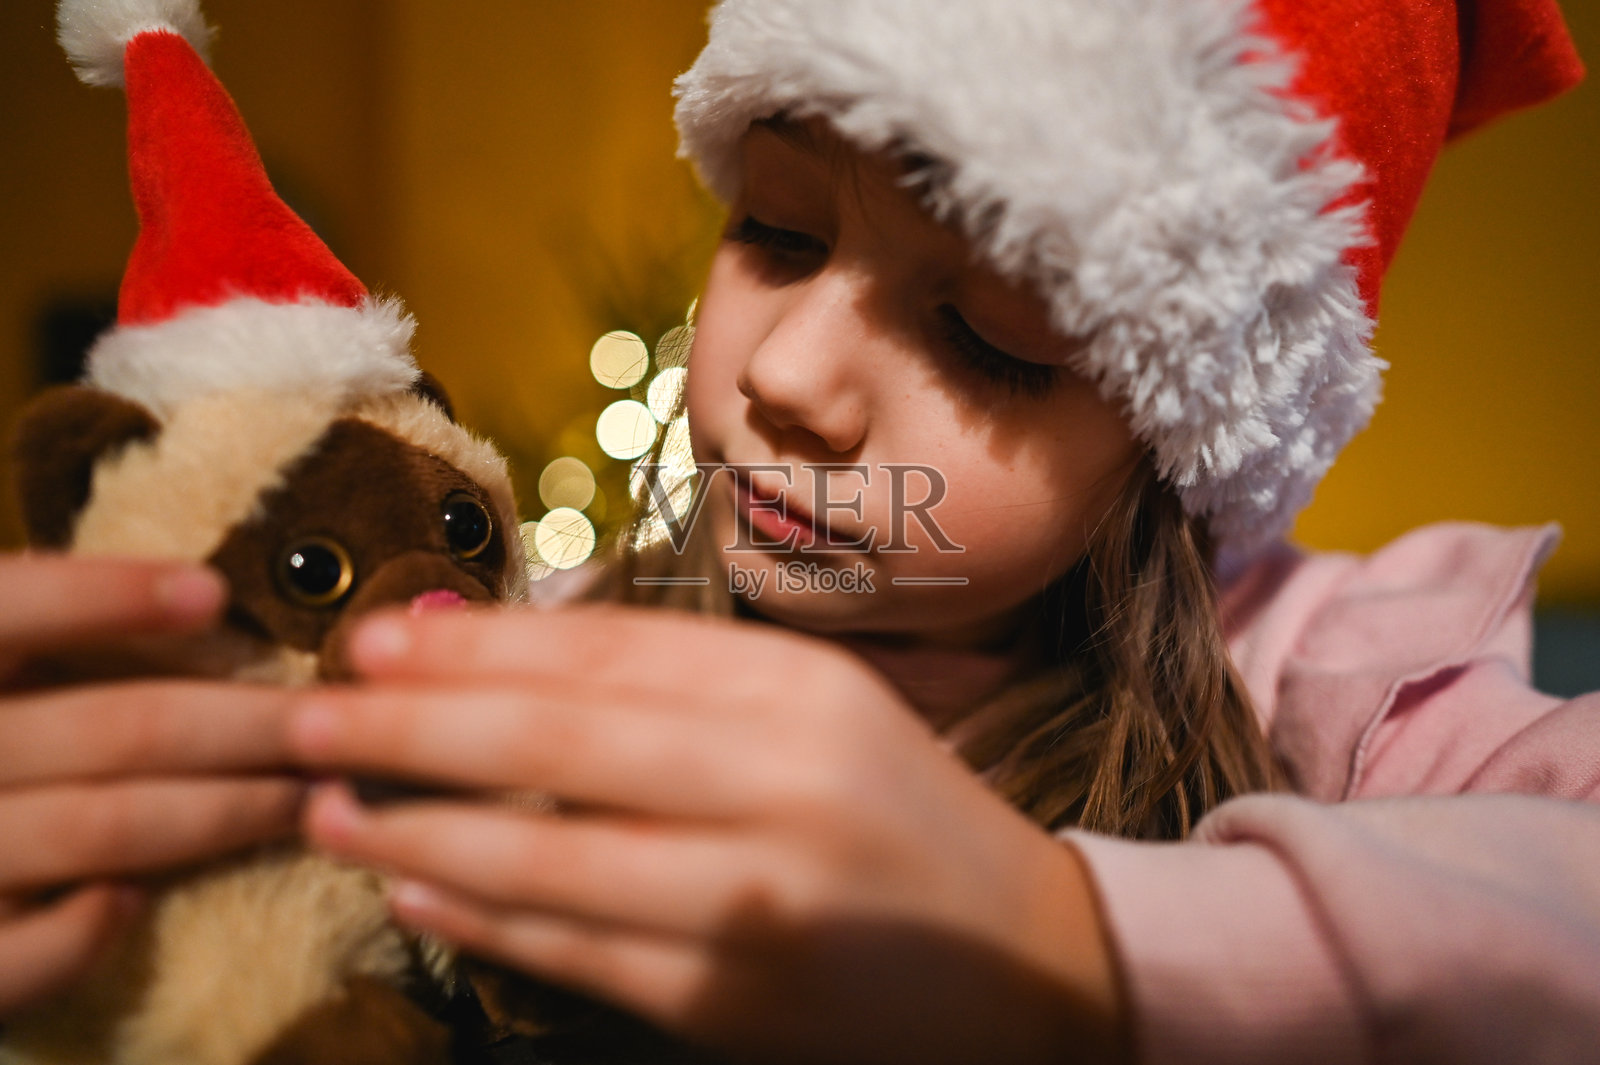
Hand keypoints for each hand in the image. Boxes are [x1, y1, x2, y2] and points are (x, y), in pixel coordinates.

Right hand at [0, 554, 303, 1016]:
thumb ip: (17, 639)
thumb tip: (173, 601)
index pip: (11, 607)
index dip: (108, 594)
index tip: (212, 592)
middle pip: (117, 728)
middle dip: (247, 725)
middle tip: (335, 721)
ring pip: (111, 827)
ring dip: (228, 812)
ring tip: (310, 797)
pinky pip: (28, 950)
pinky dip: (89, 927)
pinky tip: (135, 901)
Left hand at [289, 605, 1126, 1064]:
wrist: (1019, 956)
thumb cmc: (896, 812)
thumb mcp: (817, 708)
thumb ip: (679, 671)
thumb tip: (507, 640)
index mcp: (799, 690)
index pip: (607, 646)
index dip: (476, 641)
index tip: (377, 637)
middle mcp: (776, 782)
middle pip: (556, 736)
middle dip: (413, 724)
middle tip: (310, 715)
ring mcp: (750, 899)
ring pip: (543, 854)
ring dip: (417, 830)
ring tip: (330, 810)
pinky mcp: (728, 1000)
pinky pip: (572, 953)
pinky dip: (478, 921)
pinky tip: (413, 893)